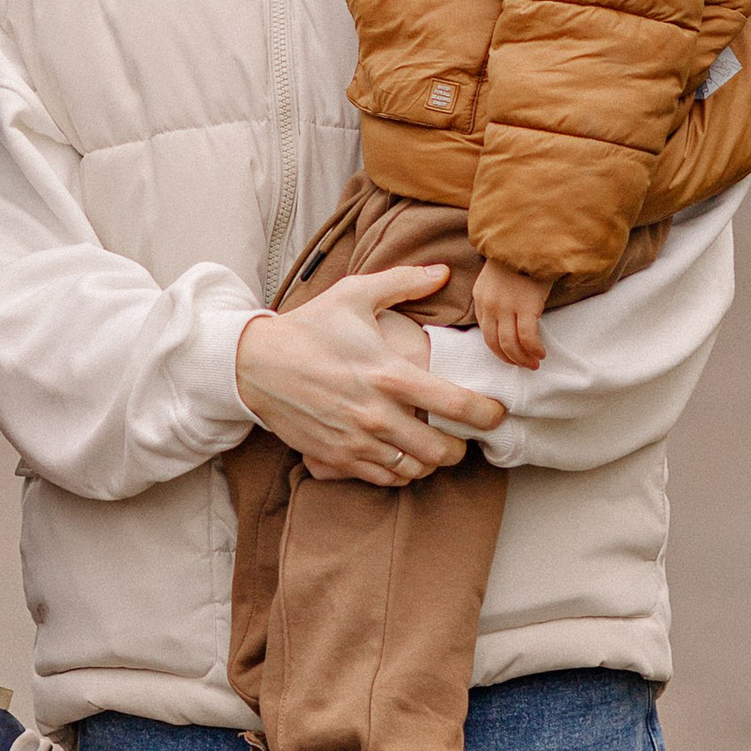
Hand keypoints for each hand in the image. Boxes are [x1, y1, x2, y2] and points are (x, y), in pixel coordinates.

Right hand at [235, 264, 506, 489]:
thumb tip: (442, 272)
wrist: (255, 364)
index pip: (456, 405)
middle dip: (460, 448)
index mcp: (388, 373)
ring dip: (431, 463)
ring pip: (414, 470)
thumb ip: (403, 282)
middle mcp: (376, 413)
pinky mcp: (337, 456)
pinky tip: (402, 457)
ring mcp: (356, 440)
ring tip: (433, 449)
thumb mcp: (354, 294)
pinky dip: (401, 472)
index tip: (495, 413)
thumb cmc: (309, 327)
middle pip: (440, 451)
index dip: (486, 415)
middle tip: (462, 437)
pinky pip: (384, 478)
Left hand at [473, 257, 550, 369]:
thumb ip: (497, 295)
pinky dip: (534, 349)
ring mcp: (506, 306)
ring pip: (510, 344)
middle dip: (509, 359)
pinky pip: (527, 338)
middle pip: (494, 343)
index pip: (485, 331)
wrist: (530, 238)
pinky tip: (541, 352)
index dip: (498, 348)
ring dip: (522, 359)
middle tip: (523, 365)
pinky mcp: (525, 306)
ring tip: (534, 363)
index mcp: (480, 296)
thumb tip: (509, 317)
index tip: (510, 355)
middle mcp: (489, 304)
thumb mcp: (498, 276)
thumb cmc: (520, 255)